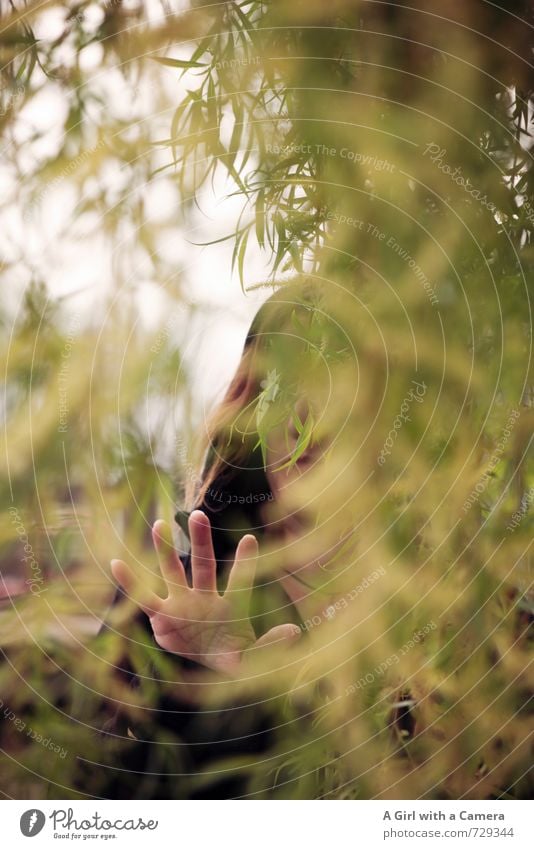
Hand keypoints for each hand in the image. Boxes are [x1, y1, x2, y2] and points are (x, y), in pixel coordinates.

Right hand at [110, 510, 300, 672]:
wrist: (207, 668)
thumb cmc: (234, 656)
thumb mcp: (253, 658)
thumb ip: (272, 644)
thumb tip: (296, 630)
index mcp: (230, 607)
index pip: (239, 582)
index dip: (245, 563)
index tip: (251, 539)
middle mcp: (204, 599)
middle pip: (203, 565)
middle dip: (199, 542)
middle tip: (199, 514)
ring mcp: (181, 605)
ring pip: (172, 572)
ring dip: (165, 550)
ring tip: (160, 524)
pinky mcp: (161, 617)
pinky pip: (143, 599)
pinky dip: (130, 583)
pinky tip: (116, 562)